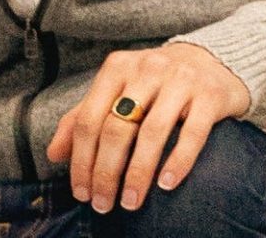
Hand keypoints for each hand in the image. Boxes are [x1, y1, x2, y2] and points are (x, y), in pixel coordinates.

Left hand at [45, 41, 251, 213]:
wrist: (212, 62)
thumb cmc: (155, 84)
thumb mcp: (116, 91)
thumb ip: (83, 118)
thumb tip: (54, 154)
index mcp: (117, 68)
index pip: (88, 119)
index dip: (81, 159)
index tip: (81, 192)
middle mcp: (146, 69)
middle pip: (117, 128)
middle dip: (106, 172)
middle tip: (103, 204)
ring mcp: (180, 80)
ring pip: (152, 132)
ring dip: (138, 173)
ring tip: (131, 202)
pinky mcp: (210, 95)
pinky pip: (192, 133)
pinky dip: (178, 161)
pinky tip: (166, 185)